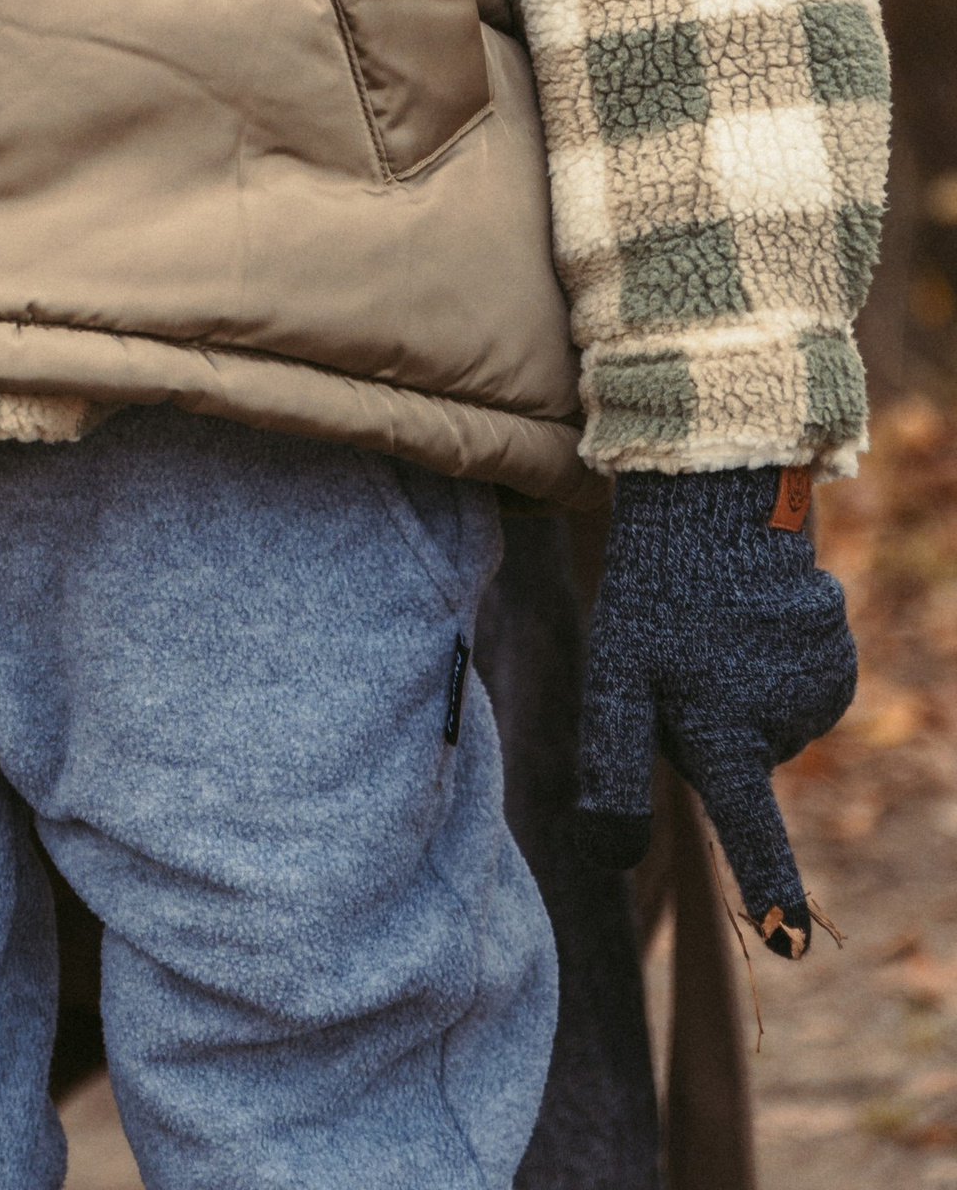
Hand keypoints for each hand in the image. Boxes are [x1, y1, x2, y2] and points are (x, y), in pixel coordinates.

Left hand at [574, 467, 856, 953]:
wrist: (716, 495)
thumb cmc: (652, 592)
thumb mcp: (613, 675)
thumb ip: (611, 770)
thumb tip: (610, 858)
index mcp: (727, 735)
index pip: (748, 836)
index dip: (769, 894)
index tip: (794, 952)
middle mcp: (785, 725)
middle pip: (737, 763)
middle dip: (703, 728)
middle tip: (674, 660)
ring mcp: (821, 691)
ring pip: (764, 721)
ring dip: (734, 688)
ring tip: (710, 626)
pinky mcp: (838, 656)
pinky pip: (792, 685)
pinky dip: (767, 659)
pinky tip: (744, 612)